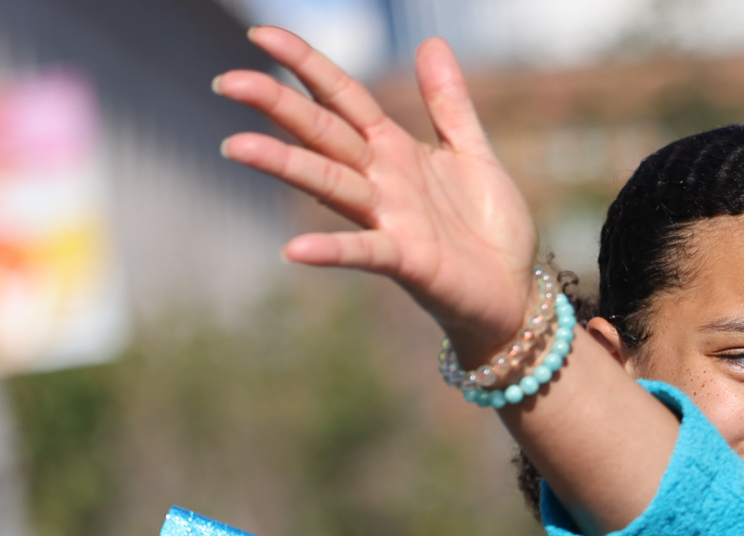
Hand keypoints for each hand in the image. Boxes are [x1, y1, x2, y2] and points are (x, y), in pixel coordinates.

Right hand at [215, 30, 538, 361]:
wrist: (516, 294)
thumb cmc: (491, 228)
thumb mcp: (474, 153)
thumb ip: (449, 103)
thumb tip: (431, 42)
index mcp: (395, 149)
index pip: (342, 96)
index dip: (305, 64)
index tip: (261, 34)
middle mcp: (382, 181)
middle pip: (323, 133)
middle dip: (277, 106)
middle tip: (227, 82)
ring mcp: (389, 220)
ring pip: (330, 183)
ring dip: (285, 165)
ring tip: (237, 147)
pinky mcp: (407, 261)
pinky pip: (364, 252)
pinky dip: (331, 251)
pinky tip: (294, 250)